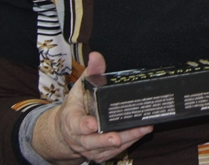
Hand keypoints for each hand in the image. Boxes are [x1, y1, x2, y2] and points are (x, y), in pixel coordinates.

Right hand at [32, 52, 151, 163]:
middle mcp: (79, 137)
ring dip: (125, 140)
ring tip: (142, 130)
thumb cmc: (76, 107)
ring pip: (106, 149)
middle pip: (92, 141)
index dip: (84, 125)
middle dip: (105, 140)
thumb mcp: (80, 88)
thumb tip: (97, 55)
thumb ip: (91, 72)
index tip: (93, 125)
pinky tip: (141, 133)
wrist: (66, 131)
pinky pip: (114, 152)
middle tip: (116, 137)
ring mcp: (89, 148)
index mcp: (71, 120)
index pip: (76, 124)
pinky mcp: (100, 154)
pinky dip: (128, 143)